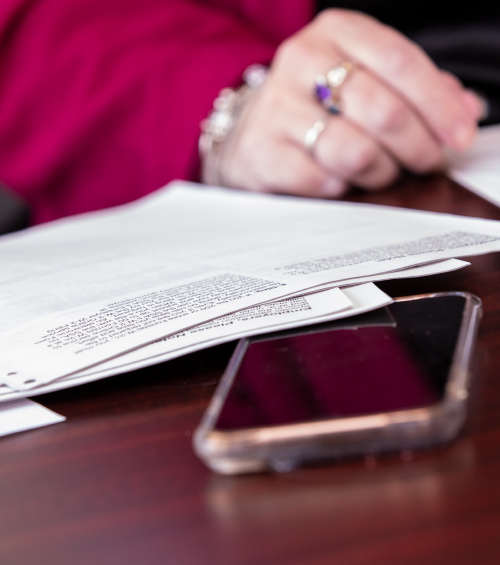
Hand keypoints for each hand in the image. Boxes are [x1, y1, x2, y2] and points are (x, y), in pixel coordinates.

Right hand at [213, 9, 481, 197]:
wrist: (250, 133)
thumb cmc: (316, 106)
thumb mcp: (363, 80)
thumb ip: (416, 91)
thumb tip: (465, 111)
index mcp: (335, 32)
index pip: (400, 61)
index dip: (439, 105)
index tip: (459, 137)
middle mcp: (302, 61)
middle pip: (383, 111)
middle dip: (418, 147)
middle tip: (424, 162)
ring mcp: (277, 108)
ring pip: (356, 152)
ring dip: (381, 172)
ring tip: (379, 172)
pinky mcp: (262, 153)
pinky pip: (323, 181)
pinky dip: (342, 188)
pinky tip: (339, 179)